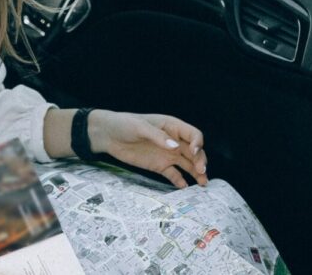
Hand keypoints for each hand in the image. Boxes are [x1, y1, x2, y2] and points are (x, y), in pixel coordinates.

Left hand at [90, 111, 207, 188]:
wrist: (108, 135)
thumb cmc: (124, 124)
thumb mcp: (140, 127)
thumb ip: (158, 136)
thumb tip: (175, 146)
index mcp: (172, 126)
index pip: (193, 134)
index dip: (198, 143)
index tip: (195, 151)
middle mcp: (173, 141)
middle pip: (194, 151)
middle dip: (200, 161)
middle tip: (201, 172)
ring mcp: (167, 154)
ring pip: (187, 164)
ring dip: (196, 173)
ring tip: (203, 184)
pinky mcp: (159, 165)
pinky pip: (173, 174)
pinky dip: (180, 180)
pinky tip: (184, 187)